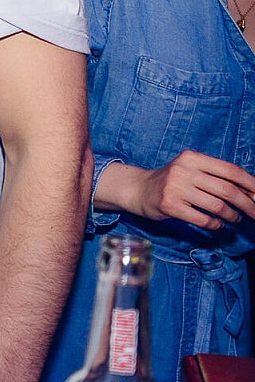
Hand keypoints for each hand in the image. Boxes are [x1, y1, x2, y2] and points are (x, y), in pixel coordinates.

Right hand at [122, 151, 254, 229]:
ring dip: (232, 215)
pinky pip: (203, 218)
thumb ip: (216, 176)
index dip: (250, 183)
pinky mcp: (169, 206)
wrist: (138, 189)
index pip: (230, 170)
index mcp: (192, 158)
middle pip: (227, 190)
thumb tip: (250, 191)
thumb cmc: (172, 180)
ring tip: (235, 218)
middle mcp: (183, 170)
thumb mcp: (191, 169)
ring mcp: (175, 188)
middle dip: (247, 204)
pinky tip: (217, 224)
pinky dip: (216, 224)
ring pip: (217, 206)